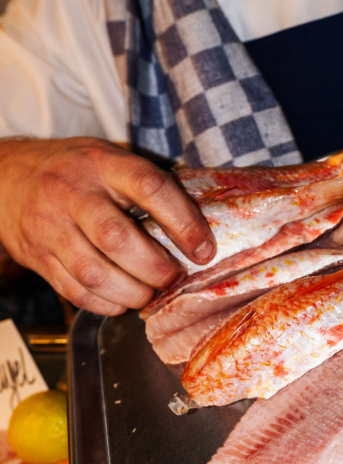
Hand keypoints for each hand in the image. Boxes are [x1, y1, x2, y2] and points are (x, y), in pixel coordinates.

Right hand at [0, 137, 215, 315]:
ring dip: (131, 293)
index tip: (203, 250)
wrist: (9, 176)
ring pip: (94, 272)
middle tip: (172, 277)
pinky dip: (104, 304)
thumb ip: (148, 186)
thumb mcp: (110, 160)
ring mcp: (50, 226)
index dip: (183, 223)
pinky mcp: (37, 256)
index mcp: (103, 164)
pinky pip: (74, 290)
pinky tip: (120, 301)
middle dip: (155, 268)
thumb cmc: (75, 170)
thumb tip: (202, 224)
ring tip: (147, 293)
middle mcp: (73, 193)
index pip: (150, 188)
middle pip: (117, 239)